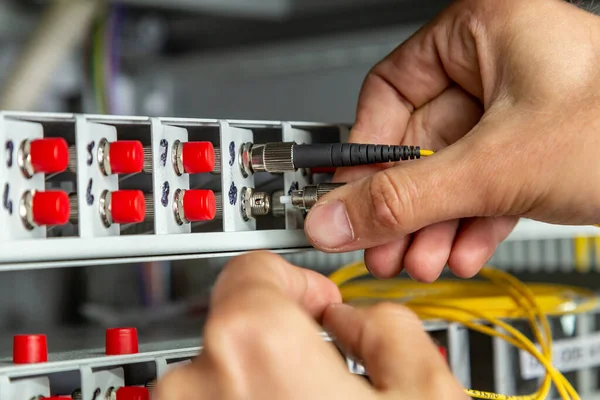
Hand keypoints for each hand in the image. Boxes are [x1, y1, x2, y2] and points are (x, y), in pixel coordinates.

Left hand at [155, 252, 463, 398]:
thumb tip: (361, 319)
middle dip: (286, 339)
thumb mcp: (426, 392)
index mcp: (250, 348)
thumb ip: (390, 326)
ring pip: (223, 378)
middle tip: (332, 372)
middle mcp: (193, 389)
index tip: (320, 306)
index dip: (297, 282)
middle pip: (237, 325)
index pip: (252, 269)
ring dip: (266, 386)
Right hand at [303, 0, 599, 281]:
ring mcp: (515, 111)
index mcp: (481, 29)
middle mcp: (495, 66)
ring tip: (421, 259)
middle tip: (379, 243)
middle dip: (402, 205)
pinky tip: (460, 250)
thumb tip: (337, 216)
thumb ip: (406, 198)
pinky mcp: (534, 150)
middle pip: (418, 142)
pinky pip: (484, 185)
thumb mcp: (500, 165)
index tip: (347, 196)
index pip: (388, 91)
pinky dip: (470, 222)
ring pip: (450, 172)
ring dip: (432, 224)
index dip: (365, 150)